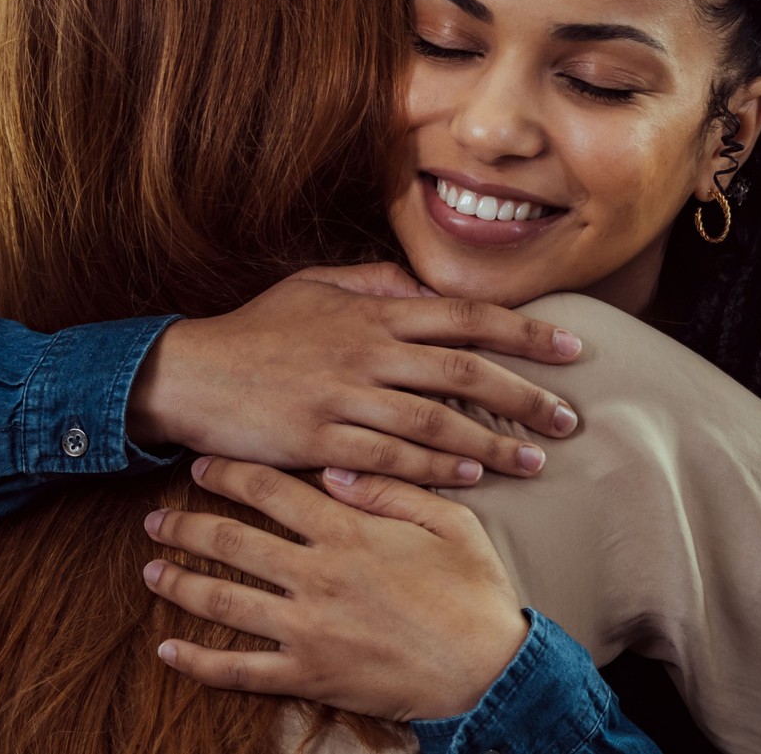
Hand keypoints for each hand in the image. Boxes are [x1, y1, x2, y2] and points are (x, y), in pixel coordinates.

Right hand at [127, 262, 581, 486]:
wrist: (188, 373)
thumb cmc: (257, 329)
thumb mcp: (315, 286)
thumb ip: (377, 282)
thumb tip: (427, 282)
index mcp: (375, 313)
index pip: (468, 317)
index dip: (526, 331)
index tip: (572, 348)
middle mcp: (368, 352)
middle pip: (465, 371)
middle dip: (526, 396)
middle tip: (570, 419)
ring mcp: (344, 398)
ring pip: (436, 422)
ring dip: (492, 443)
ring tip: (535, 460)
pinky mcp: (318, 440)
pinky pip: (389, 459)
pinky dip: (434, 470)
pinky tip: (471, 478)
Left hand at [144, 456, 528, 720]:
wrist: (487, 669)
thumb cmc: (475, 590)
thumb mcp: (448, 520)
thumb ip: (389, 490)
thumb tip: (333, 468)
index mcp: (349, 531)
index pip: (272, 490)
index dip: (230, 473)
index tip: (202, 465)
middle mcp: (317, 575)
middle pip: (232, 541)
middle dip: (186, 525)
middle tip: (156, 518)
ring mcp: (306, 628)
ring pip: (221, 601)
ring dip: (178, 583)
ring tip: (150, 571)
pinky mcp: (307, 676)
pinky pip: (237, 670)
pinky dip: (196, 661)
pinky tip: (167, 650)